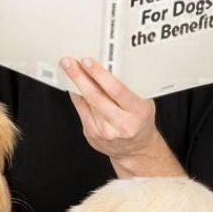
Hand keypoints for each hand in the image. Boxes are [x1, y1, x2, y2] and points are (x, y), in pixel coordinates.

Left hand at [61, 57, 180, 177]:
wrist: (136, 148)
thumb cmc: (140, 121)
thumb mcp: (143, 102)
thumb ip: (128, 86)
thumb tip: (107, 65)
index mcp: (138, 112)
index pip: (116, 90)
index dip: (99, 74)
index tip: (88, 62)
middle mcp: (121, 123)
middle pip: (95, 96)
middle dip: (80, 76)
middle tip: (70, 62)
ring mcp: (104, 131)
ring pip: (86, 102)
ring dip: (75, 83)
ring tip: (69, 69)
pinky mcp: (92, 134)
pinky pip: (81, 110)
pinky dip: (76, 95)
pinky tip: (73, 85)